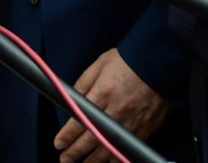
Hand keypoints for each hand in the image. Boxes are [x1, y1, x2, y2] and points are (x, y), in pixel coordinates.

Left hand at [54, 48, 170, 162]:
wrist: (157, 64)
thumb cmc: (126, 61)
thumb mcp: (98, 66)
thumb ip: (83, 84)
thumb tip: (71, 99)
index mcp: (101, 94)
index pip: (79, 121)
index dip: (67, 135)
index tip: (58, 143)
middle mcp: (115, 112)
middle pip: (91, 140)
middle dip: (75, 152)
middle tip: (64, 159)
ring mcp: (130, 124)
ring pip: (109, 149)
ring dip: (93, 160)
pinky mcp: (144, 130)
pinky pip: (126, 149)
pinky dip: (116, 158)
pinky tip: (108, 162)